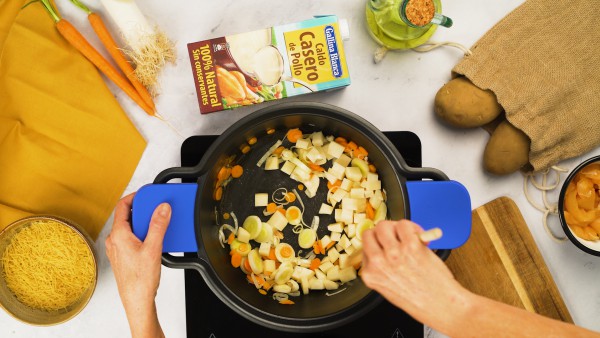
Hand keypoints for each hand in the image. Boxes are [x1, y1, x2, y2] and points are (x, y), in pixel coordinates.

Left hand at [105, 193, 169, 337]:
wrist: (137, 300)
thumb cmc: (140, 280)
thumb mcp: (153, 248)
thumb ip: (158, 225)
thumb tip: (162, 207)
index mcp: (118, 234)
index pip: (122, 205)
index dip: (135, 196)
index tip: (147, 193)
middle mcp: (114, 240)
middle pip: (128, 216)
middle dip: (143, 209)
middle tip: (157, 207)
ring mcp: (118, 248)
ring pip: (130, 227)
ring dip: (144, 222)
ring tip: (158, 224)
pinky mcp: (123, 255)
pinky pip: (132, 237)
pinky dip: (143, 233)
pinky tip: (155, 239)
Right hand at [361, 220, 467, 326]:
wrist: (440, 305)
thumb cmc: (419, 300)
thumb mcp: (389, 287)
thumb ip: (383, 267)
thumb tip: (387, 246)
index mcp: (370, 274)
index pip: (365, 248)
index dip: (378, 245)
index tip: (387, 245)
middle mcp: (378, 262)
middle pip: (371, 233)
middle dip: (383, 233)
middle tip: (395, 237)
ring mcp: (393, 253)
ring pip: (384, 225)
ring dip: (396, 228)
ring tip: (408, 236)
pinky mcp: (410, 245)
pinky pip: (404, 225)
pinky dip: (412, 227)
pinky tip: (420, 237)